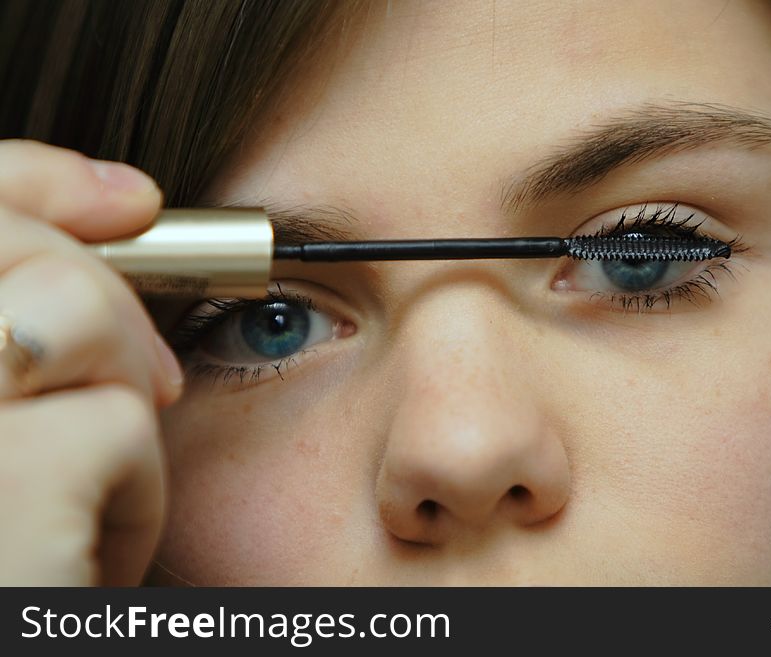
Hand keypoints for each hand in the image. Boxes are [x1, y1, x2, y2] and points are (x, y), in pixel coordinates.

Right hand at [0, 139, 182, 584]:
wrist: (30, 631)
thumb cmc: (26, 554)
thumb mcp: (10, 423)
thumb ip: (24, 312)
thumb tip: (125, 200)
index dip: (36, 181)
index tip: (127, 200)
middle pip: (23, 253)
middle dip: (106, 307)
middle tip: (139, 385)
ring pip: (74, 317)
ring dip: (119, 406)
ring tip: (90, 494)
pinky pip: (120, 428)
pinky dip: (136, 494)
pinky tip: (94, 566)